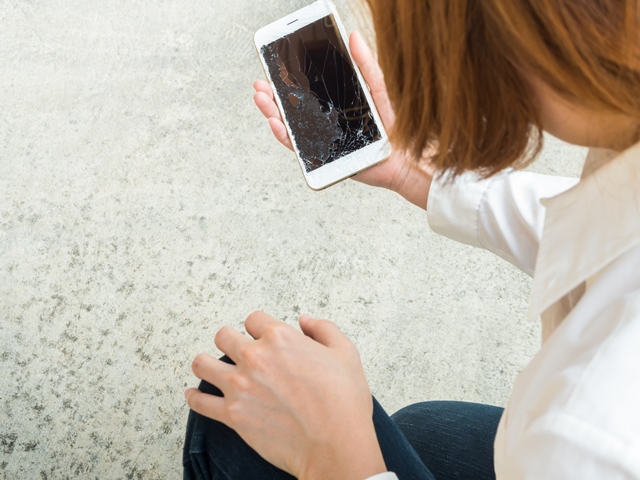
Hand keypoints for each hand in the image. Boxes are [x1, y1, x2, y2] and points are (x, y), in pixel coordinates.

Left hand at [185, 312, 386, 479]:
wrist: (336, 445)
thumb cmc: (344, 402)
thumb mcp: (345, 353)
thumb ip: (323, 329)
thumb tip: (304, 320)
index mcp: (280, 337)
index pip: (253, 319)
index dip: (259, 327)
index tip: (262, 337)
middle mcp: (254, 357)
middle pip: (223, 336)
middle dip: (231, 341)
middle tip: (237, 351)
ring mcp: (239, 386)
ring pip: (202, 364)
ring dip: (206, 363)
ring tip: (209, 367)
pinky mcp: (232, 415)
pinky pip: (200, 402)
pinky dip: (194, 397)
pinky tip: (194, 394)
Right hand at [254, 31, 433, 209]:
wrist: (404, 157)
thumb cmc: (394, 127)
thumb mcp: (378, 89)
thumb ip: (365, 65)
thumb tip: (353, 36)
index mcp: (334, 105)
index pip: (305, 92)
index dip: (287, 81)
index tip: (274, 67)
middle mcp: (324, 123)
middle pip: (292, 108)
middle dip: (272, 95)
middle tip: (260, 83)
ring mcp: (321, 140)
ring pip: (290, 126)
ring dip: (272, 112)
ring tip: (261, 96)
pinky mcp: (323, 157)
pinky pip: (299, 147)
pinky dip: (285, 135)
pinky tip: (277, 121)